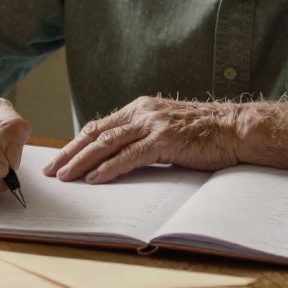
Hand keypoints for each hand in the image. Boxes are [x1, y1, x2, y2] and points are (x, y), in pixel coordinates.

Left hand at [42, 96, 241, 183]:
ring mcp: (153, 124)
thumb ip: (144, 137)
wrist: (236, 129)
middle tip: (50, 170)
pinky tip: (93, 179)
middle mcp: (142, 112)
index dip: (76, 143)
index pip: (99, 126)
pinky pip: (129, 156)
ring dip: (82, 162)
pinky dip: (108, 168)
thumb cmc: (205, 134)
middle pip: (96, 133)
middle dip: (69, 153)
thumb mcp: (167, 129)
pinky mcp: (164, 140)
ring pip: (107, 144)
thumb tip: (119, 157)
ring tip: (64, 177)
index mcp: (140, 108)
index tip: (59, 158)